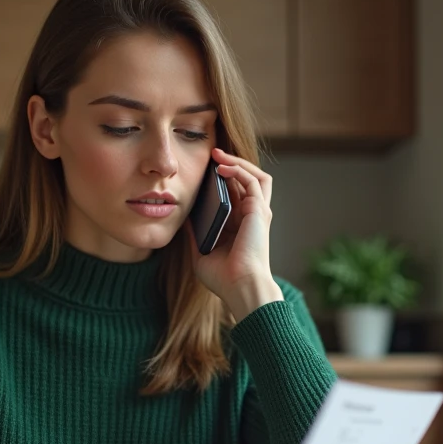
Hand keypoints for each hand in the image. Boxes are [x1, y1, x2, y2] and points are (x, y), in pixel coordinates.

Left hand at [190, 147, 283, 319]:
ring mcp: (258, 212)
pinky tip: (221, 167)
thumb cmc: (223, 279)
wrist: (240, 288)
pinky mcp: (259, 210)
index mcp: (239, 226)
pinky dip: (238, 169)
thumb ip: (194, 235)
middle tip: (211, 156)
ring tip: (217, 155)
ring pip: (255, 176)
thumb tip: (183, 218)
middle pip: (246, 181)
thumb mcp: (200, 253)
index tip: (202, 173)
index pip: (234, 194)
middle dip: (230, 165)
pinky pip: (253, 180)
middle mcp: (251, 217)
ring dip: (237, 162)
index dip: (221, 180)